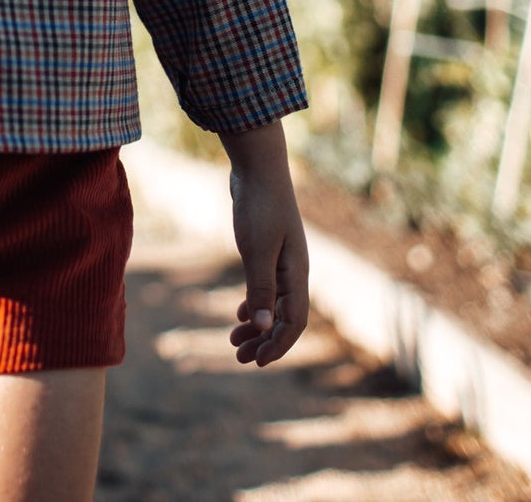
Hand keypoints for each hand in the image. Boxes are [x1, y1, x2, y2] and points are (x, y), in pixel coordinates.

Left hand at [220, 122, 309, 366]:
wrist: (258, 168)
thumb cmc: (260, 207)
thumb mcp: (257, 250)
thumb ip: (261, 288)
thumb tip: (261, 327)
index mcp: (297, 274)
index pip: (294, 322)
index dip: (278, 345)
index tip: (257, 362)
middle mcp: (294, 272)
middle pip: (284, 319)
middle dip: (264, 342)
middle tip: (240, 359)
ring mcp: (282, 261)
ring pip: (273, 305)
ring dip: (256, 326)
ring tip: (233, 342)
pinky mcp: (268, 251)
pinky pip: (265, 288)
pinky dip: (253, 304)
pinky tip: (238, 313)